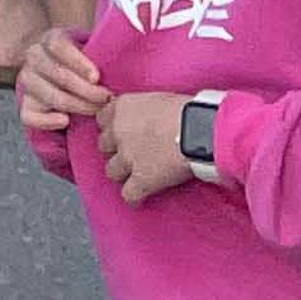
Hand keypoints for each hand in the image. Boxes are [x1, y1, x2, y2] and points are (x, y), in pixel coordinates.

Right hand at [19, 25, 107, 134]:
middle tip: (108, 99)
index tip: (97, 77)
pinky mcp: (25, 104)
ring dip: (77, 106)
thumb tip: (129, 54)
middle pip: (57, 74)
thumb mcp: (92, 48)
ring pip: (49, 95)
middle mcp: (34, 58)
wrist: (66, 75)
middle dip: (87, 90)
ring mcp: (28, 81)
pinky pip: (30, 116)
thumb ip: (104, 50)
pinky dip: (47, 120)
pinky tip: (65, 120)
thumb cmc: (87, 64)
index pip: (57, 45)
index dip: (77, 62)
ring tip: (98, 110)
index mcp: (50, 39)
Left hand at [96, 88, 200, 206]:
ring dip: (122, 173)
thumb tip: (147, 116)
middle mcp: (117, 132)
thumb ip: (143, 109)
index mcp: (121, 108)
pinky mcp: (141, 179)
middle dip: (116, 150)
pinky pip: (128, 194)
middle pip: (104, 146)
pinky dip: (133, 198)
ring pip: (112, 171)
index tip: (122, 132)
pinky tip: (139, 199)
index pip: (102, 120)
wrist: (198, 129)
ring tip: (134, 176)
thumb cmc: (186, 110)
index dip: (113, 128)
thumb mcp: (156, 100)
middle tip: (131, 154)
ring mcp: (127, 157)